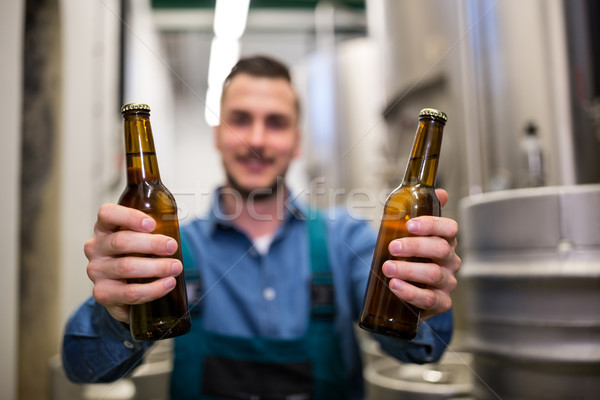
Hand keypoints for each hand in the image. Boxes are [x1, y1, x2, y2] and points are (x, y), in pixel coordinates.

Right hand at [84, 204, 182, 322]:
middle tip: (172, 247)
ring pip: (126, 267)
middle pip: (121, 241)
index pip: (107, 214)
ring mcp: (96, 271)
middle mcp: (95, 248)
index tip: (152, 224)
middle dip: (152, 244)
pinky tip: (168, 283)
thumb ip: (151, 231)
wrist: (123, 290)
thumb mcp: (139, 239)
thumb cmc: (134, 257)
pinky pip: (130, 292)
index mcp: (104, 229)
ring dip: (156, 267)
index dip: (129, 217)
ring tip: (175, 267)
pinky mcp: (102, 293)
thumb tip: (176, 228)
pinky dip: (154, 289)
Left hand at [381, 189, 460, 320]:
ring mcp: (447, 283)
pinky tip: (395, 286)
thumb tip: (440, 192)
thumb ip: (419, 211)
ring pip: (434, 274)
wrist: (402, 289)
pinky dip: (411, 292)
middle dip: (414, 247)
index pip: (449, 228)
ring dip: (408, 270)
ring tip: (387, 268)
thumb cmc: (407, 257)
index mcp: (445, 240)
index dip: (431, 225)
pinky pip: (430, 299)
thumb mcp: (408, 233)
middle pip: (441, 250)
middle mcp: (450, 261)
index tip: (409, 225)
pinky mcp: (440, 303)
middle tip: (392, 247)